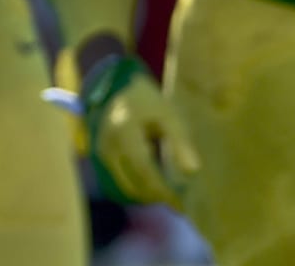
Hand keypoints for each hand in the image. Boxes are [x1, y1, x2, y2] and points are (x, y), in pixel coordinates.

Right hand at [82, 54, 199, 208]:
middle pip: (132, 183)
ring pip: (124, 185)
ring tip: (167, 194)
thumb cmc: (149, 102)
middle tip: (178, 203)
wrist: (119, 89)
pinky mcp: (102, 156)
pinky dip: (136, 187)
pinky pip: (119, 180)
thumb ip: (181, 142)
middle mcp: (109, 144)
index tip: (181, 205)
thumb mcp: (169, 116)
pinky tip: (153, 184)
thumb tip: (193, 172)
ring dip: (145, 194)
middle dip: (155, 196)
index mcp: (125, 132)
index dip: (162, 190)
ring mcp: (102, 151)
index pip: (144, 170)